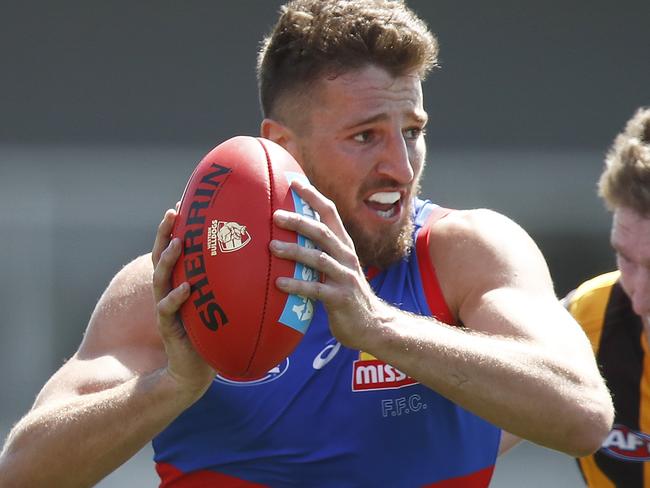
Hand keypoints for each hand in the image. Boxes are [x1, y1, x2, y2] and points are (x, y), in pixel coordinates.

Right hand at [152, 208, 214, 401]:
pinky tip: (186, 289)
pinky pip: (168, 310)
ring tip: (178, 243)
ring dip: (168, 259)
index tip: (183, 202)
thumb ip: (230, 282)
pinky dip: (175, 298)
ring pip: (160, 278)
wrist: (196, 371)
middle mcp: (170, 290)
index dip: (177, 227)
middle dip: (164, 233)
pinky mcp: (168, 328)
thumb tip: (261, 256)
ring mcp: (166, 308)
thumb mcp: (221, 302)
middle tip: (172, 212)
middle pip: (160, 256)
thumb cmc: (214, 333)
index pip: (176, 249)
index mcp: (182, 281)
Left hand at [270, 181, 389, 349]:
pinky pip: (316, 289)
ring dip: (294, 251)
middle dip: (299, 221)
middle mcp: (346, 257)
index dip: (314, 196)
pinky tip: (279, 283)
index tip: (294, 182)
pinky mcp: (340, 298)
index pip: (330, 214)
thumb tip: (289, 237)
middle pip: (322, 232)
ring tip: (272, 247)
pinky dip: (297, 285)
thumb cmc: (346, 294)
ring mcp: (345, 277)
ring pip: (319, 258)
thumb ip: (319, 252)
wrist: (372, 325)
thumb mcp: (336, 268)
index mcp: (344, 246)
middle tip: (275, 215)